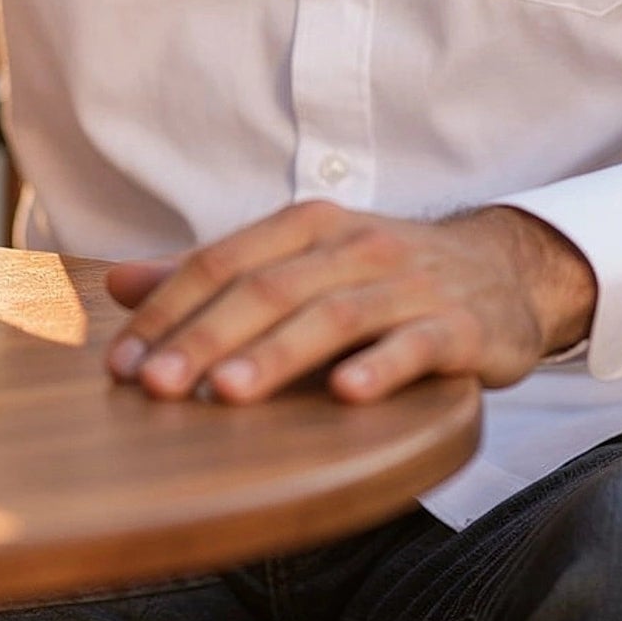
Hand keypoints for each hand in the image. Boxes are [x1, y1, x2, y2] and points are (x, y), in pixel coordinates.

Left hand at [104, 200, 594, 405]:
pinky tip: (346, 395)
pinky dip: (380, 367)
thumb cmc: (381, 273)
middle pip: (270, 289)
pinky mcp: (458, 325)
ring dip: (278, 355)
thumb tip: (118, 284)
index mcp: (309, 225)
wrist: (502, 269)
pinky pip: (416, 345)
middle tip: (157, 387)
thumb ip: (213, 275)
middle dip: (208, 338)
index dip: (170, 310)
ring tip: (229, 393)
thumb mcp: (300, 260)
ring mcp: (409, 284)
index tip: (123, 363)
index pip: (225, 262)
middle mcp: (355, 246)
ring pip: (334, 315)